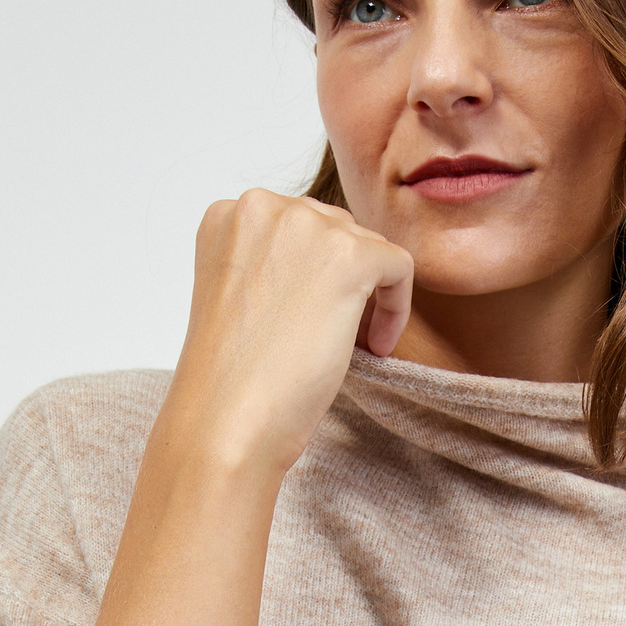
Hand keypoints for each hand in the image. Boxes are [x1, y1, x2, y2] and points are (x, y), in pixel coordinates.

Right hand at [168, 188, 414, 479]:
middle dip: (341, 280)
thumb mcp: (239, 298)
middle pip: (333, 228)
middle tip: (334, 334)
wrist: (226, 418)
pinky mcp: (349, 255)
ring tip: (351, 345)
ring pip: (367, 246)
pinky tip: (375, 347)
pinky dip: (397, 308)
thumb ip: (271, 265)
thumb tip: (325, 267)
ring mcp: (305, 225)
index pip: (294, 226)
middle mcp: (261, 206)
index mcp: (227, 216)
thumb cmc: (229, 378)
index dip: (311, 273)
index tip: (308, 318)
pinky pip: (399, 266)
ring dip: (368, 295)